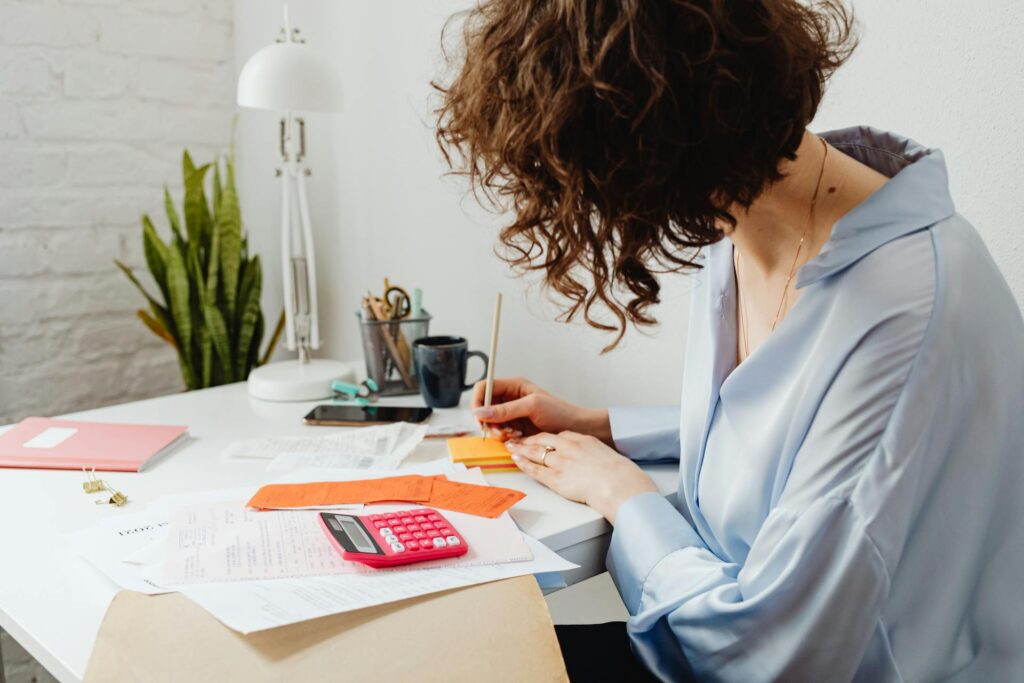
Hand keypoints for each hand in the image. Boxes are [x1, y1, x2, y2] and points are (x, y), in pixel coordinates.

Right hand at [470, 377, 611, 442]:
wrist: (575, 429)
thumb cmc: (559, 412)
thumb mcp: (532, 406)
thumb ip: (505, 409)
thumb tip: (479, 412)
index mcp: (513, 386)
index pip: (483, 388)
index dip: (477, 401)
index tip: (479, 417)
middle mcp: (509, 398)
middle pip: (483, 407)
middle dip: (488, 421)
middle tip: (500, 430)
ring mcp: (511, 414)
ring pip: (490, 422)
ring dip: (497, 431)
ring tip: (513, 434)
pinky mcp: (514, 428)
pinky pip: (499, 433)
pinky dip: (504, 438)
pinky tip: (517, 438)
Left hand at [506, 431, 657, 522]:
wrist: (618, 483)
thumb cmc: (617, 472)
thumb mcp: (604, 453)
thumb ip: (591, 452)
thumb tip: (589, 457)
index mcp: (581, 440)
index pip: (558, 435)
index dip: (545, 437)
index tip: (538, 438)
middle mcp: (568, 447)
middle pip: (542, 439)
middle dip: (527, 439)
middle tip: (516, 438)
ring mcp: (561, 462)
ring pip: (535, 452)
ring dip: (520, 449)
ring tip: (511, 447)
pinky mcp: (556, 478)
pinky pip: (535, 469)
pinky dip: (524, 464)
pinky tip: (516, 460)